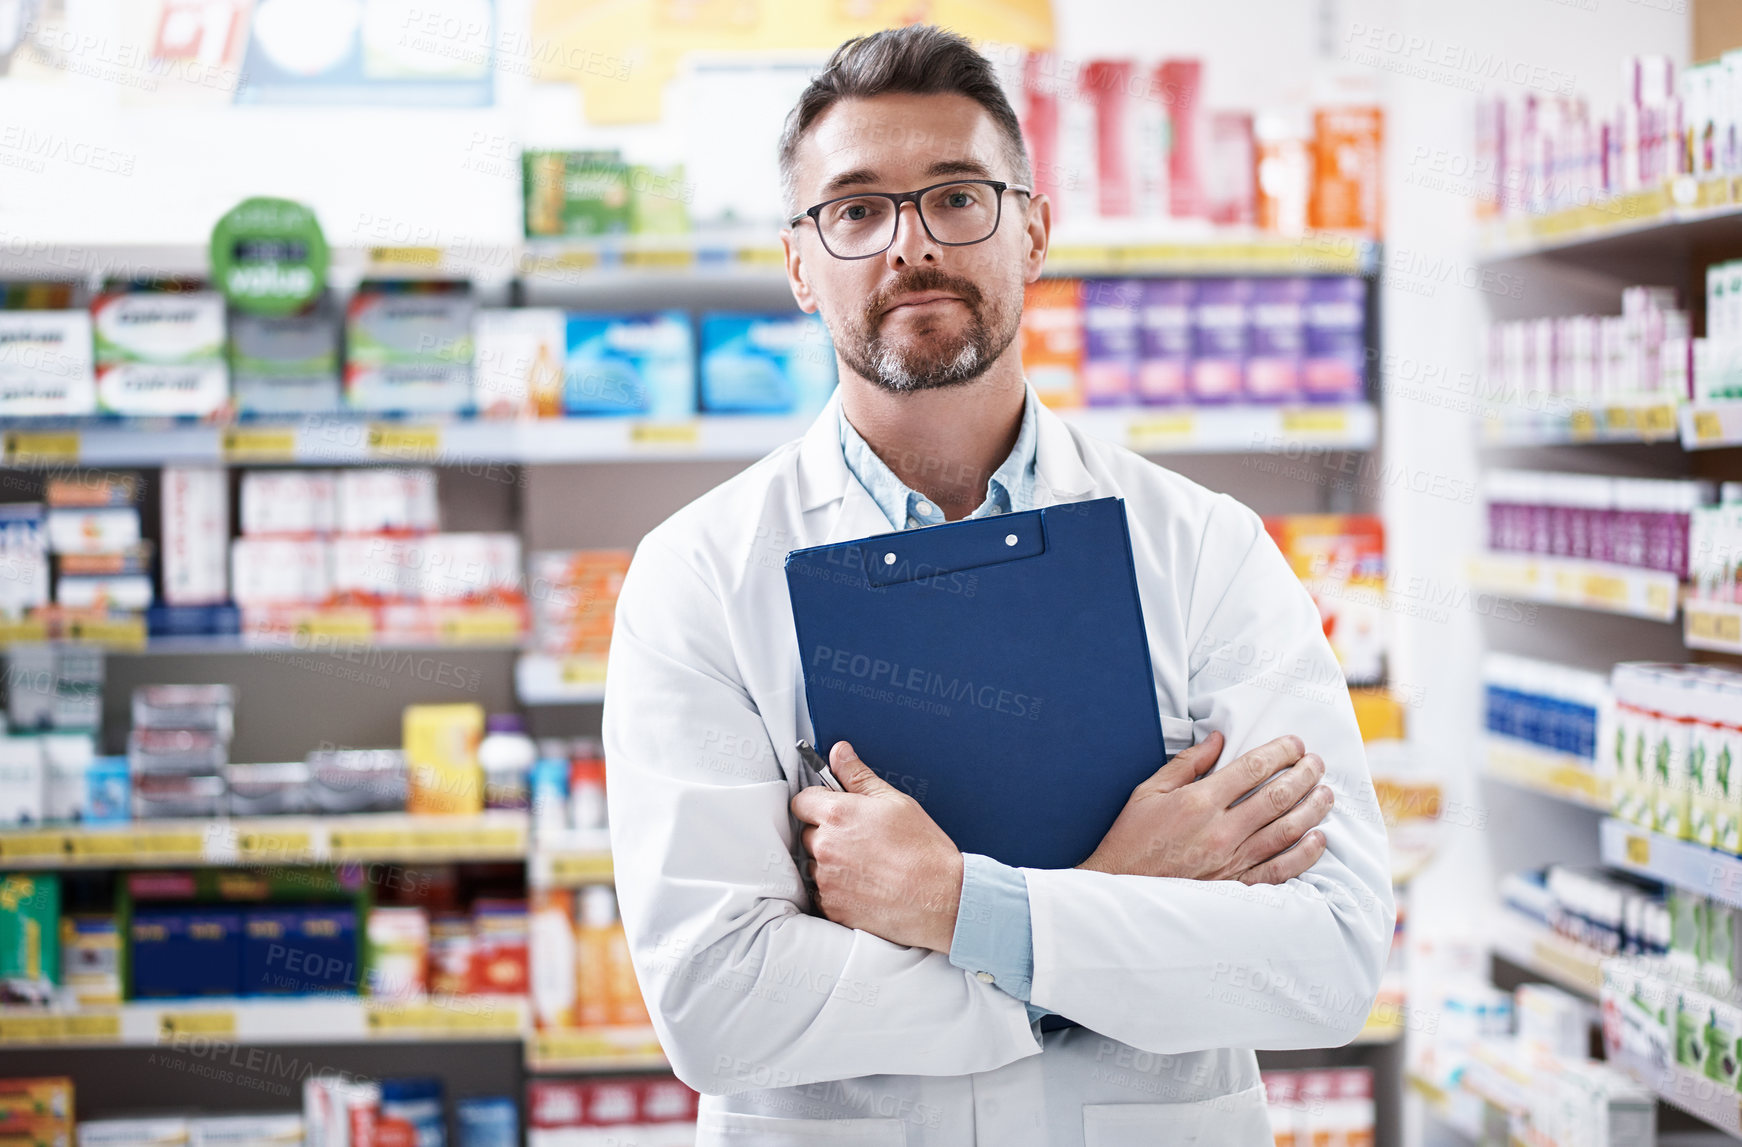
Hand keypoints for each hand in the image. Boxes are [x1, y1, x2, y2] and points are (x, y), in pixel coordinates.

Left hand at [789, 741, 963, 951]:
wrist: (940, 899)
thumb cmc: (923, 850)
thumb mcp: (895, 802)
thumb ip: (859, 776)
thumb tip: (839, 753)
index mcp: (838, 815)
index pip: (801, 802)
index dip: (816, 803)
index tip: (831, 808)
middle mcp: (825, 847)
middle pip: (808, 834)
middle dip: (826, 834)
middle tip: (858, 839)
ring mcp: (826, 880)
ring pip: (814, 865)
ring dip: (830, 863)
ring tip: (865, 865)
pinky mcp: (832, 907)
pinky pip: (822, 893)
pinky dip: (837, 890)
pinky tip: (865, 886)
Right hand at [1076, 731, 1331, 884]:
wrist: (1119, 891)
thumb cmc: (1131, 840)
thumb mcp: (1148, 792)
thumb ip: (1186, 764)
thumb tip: (1219, 739)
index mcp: (1198, 802)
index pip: (1253, 768)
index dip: (1280, 751)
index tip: (1295, 743)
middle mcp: (1221, 831)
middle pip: (1278, 796)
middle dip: (1305, 774)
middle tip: (1318, 763)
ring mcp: (1232, 861)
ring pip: (1287, 830)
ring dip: (1312, 808)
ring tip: (1326, 793)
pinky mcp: (1236, 886)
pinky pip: (1281, 870)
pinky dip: (1305, 855)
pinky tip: (1318, 838)